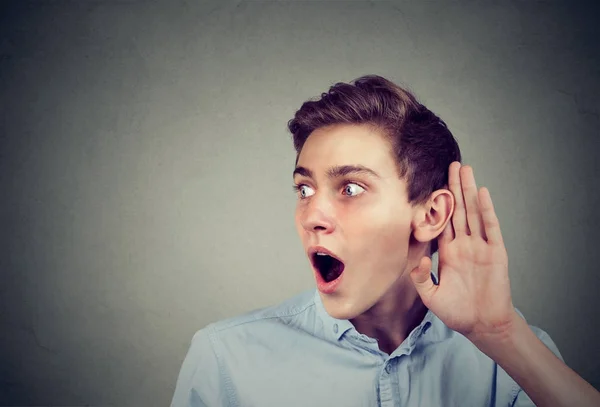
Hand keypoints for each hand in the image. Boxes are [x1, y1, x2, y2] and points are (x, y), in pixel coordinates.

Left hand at [409, 162, 517, 343]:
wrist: (483, 326)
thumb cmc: (456, 312)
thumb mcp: (430, 295)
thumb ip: (419, 277)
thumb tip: (416, 258)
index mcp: (448, 253)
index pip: (441, 221)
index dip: (437, 203)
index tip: (431, 184)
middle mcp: (464, 245)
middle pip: (458, 210)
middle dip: (454, 187)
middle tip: (451, 164)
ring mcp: (480, 247)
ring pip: (473, 212)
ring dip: (469, 190)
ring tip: (465, 169)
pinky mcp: (495, 253)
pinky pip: (491, 227)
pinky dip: (487, 210)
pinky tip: (481, 193)